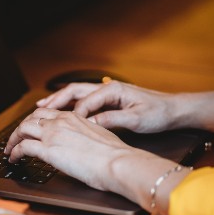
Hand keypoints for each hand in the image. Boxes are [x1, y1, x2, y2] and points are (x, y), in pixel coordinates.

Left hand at [4, 107, 188, 214]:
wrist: (118, 162)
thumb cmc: (114, 154)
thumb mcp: (98, 135)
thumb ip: (84, 134)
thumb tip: (79, 142)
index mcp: (73, 117)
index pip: (46, 113)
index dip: (34, 120)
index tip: (29, 128)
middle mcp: (60, 122)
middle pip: (30, 119)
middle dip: (20, 129)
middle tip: (15, 139)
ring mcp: (52, 134)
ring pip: (22, 129)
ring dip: (13, 139)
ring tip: (10, 149)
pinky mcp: (48, 149)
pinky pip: (23, 147)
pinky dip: (15, 152)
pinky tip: (14, 159)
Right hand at [36, 81, 213, 133]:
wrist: (175, 110)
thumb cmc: (159, 113)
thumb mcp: (137, 119)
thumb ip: (113, 119)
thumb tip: (91, 123)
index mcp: (112, 89)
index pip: (85, 101)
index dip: (72, 114)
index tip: (61, 126)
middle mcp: (107, 88)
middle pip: (74, 91)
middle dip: (55, 100)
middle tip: (38, 109)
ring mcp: (107, 93)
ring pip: (77, 94)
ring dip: (59, 100)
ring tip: (42, 106)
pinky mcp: (109, 100)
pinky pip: (83, 100)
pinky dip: (70, 105)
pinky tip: (62, 111)